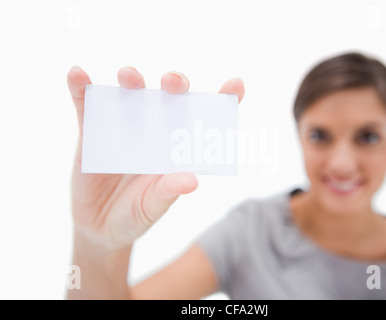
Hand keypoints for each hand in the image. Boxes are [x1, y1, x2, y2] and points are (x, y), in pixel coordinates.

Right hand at [67, 67, 244, 247]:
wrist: (99, 228)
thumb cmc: (134, 217)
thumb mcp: (152, 208)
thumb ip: (168, 193)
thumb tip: (191, 180)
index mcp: (177, 148)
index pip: (204, 120)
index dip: (222, 100)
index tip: (237, 84)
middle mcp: (155, 132)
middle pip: (169, 98)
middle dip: (174, 84)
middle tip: (172, 81)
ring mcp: (124, 128)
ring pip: (130, 94)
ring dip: (130, 80)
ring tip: (128, 76)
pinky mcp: (92, 133)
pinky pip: (87, 107)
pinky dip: (81, 90)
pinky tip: (77, 75)